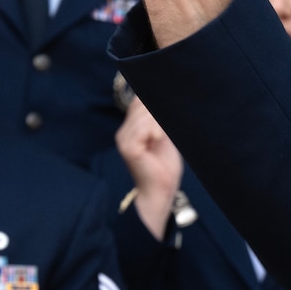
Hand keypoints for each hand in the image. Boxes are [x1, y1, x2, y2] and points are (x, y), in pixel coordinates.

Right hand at [116, 97, 183, 239]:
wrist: (161, 189)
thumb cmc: (164, 166)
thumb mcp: (165, 136)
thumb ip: (160, 120)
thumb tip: (164, 100)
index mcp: (131, 128)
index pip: (139, 101)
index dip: (154, 102)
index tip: (166, 119)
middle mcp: (124, 131)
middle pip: (142, 105)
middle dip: (159, 114)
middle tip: (165, 132)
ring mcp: (124, 139)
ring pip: (145, 115)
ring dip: (160, 123)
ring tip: (161, 138)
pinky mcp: (128, 147)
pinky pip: (144, 128)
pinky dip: (156, 131)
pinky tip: (157, 141)